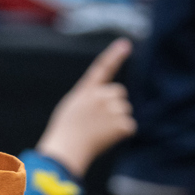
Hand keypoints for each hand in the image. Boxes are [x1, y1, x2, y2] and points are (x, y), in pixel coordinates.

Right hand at [36, 38, 136, 176]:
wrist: (66, 150)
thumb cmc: (65, 132)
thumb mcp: (72, 107)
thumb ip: (90, 99)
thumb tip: (108, 101)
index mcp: (86, 90)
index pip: (102, 68)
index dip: (114, 55)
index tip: (125, 44)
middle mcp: (101, 95)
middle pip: (119, 93)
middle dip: (114, 104)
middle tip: (98, 120)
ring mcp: (112, 109)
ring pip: (124, 110)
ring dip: (117, 120)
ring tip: (99, 131)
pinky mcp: (121, 124)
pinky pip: (129, 127)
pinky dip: (121, 133)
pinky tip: (106, 138)